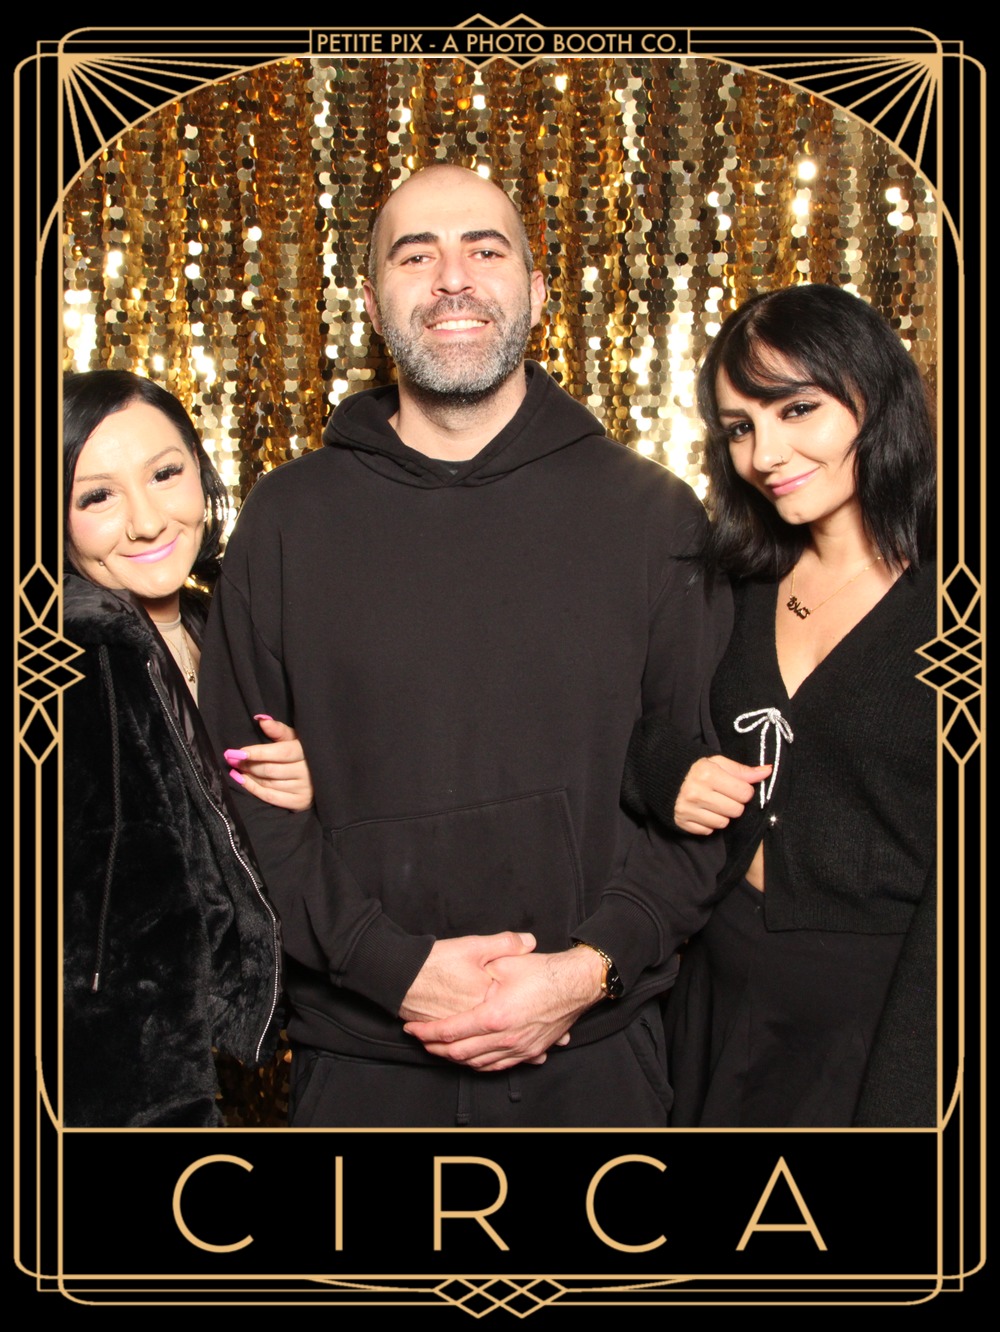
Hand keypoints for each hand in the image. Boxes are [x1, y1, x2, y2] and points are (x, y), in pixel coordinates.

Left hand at [224, 715, 313, 810]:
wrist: (322, 776)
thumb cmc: (303, 753)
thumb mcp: (295, 738)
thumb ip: (278, 730)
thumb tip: (261, 720)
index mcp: (308, 751)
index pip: (281, 752)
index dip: (259, 753)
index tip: (239, 752)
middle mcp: (309, 771)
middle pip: (271, 770)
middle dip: (249, 765)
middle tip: (234, 760)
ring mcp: (305, 789)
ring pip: (268, 783)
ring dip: (249, 776)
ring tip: (239, 769)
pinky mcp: (300, 802)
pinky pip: (270, 797)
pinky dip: (253, 789)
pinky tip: (243, 781)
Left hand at [403, 946, 603, 1071]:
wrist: (577, 984)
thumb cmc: (543, 972)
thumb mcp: (505, 963)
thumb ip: (479, 970)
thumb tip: (458, 974)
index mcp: (495, 1016)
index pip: (451, 1032)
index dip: (427, 1032)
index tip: (412, 1029)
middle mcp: (506, 1039)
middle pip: (460, 1054)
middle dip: (435, 1049)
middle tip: (421, 1041)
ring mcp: (520, 1049)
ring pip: (478, 1064)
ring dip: (456, 1059)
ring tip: (441, 1049)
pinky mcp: (531, 1052)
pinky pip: (499, 1067)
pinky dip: (480, 1064)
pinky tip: (472, 1058)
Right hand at [674, 755, 770, 834]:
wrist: (661, 774)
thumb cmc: (694, 767)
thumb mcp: (717, 762)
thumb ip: (742, 770)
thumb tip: (767, 772)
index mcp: (708, 774)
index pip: (744, 793)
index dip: (744, 790)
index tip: (735, 786)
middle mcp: (697, 793)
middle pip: (736, 810)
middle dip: (734, 803)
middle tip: (723, 794)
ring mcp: (688, 809)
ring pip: (723, 823)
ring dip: (722, 814)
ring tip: (713, 802)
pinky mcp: (682, 822)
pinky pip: (708, 831)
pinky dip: (709, 823)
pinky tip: (702, 811)